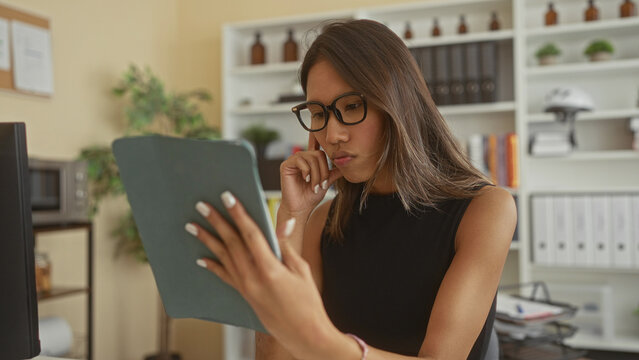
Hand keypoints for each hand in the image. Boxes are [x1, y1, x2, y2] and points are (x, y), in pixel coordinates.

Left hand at [186, 192, 343, 359]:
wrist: (304, 333)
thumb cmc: (308, 302)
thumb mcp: (301, 269)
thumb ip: (286, 246)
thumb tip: (282, 224)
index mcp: (270, 268)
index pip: (250, 233)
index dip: (238, 213)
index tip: (227, 197)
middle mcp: (253, 278)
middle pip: (231, 243)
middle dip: (216, 221)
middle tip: (202, 206)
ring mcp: (246, 288)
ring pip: (223, 258)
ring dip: (207, 240)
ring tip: (193, 226)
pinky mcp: (245, 296)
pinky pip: (224, 277)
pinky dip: (212, 266)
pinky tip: (201, 258)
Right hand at [279, 133, 341, 217]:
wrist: (300, 208)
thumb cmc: (311, 196)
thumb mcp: (326, 182)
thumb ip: (334, 173)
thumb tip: (346, 164)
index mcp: (311, 160)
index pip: (323, 153)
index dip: (327, 166)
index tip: (326, 182)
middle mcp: (302, 157)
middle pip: (319, 154)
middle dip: (323, 172)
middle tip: (321, 185)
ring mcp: (293, 160)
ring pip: (311, 158)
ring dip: (316, 174)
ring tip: (314, 186)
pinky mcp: (286, 164)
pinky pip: (299, 160)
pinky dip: (306, 171)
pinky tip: (305, 180)